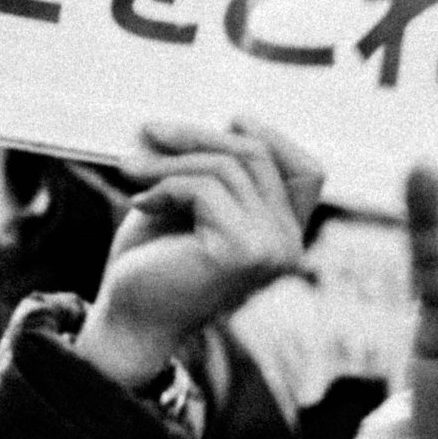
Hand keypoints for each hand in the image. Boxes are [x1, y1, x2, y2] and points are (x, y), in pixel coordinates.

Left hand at [76, 116, 324, 389]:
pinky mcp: (244, 252)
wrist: (129, 319)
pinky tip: (140, 203)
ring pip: (228, 167)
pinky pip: (205, 188)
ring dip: (170, 161)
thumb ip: (216, 170)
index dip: (272, 137)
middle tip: (149, 132)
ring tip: (130, 170)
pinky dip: (164, 186)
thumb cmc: (154, 263)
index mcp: (285, 236)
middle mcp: (290, 245)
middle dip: (199, 136)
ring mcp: (272, 251)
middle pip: (259, 157)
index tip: (229, 119)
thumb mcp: (191, 203)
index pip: (308, 171)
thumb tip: (227, 119)